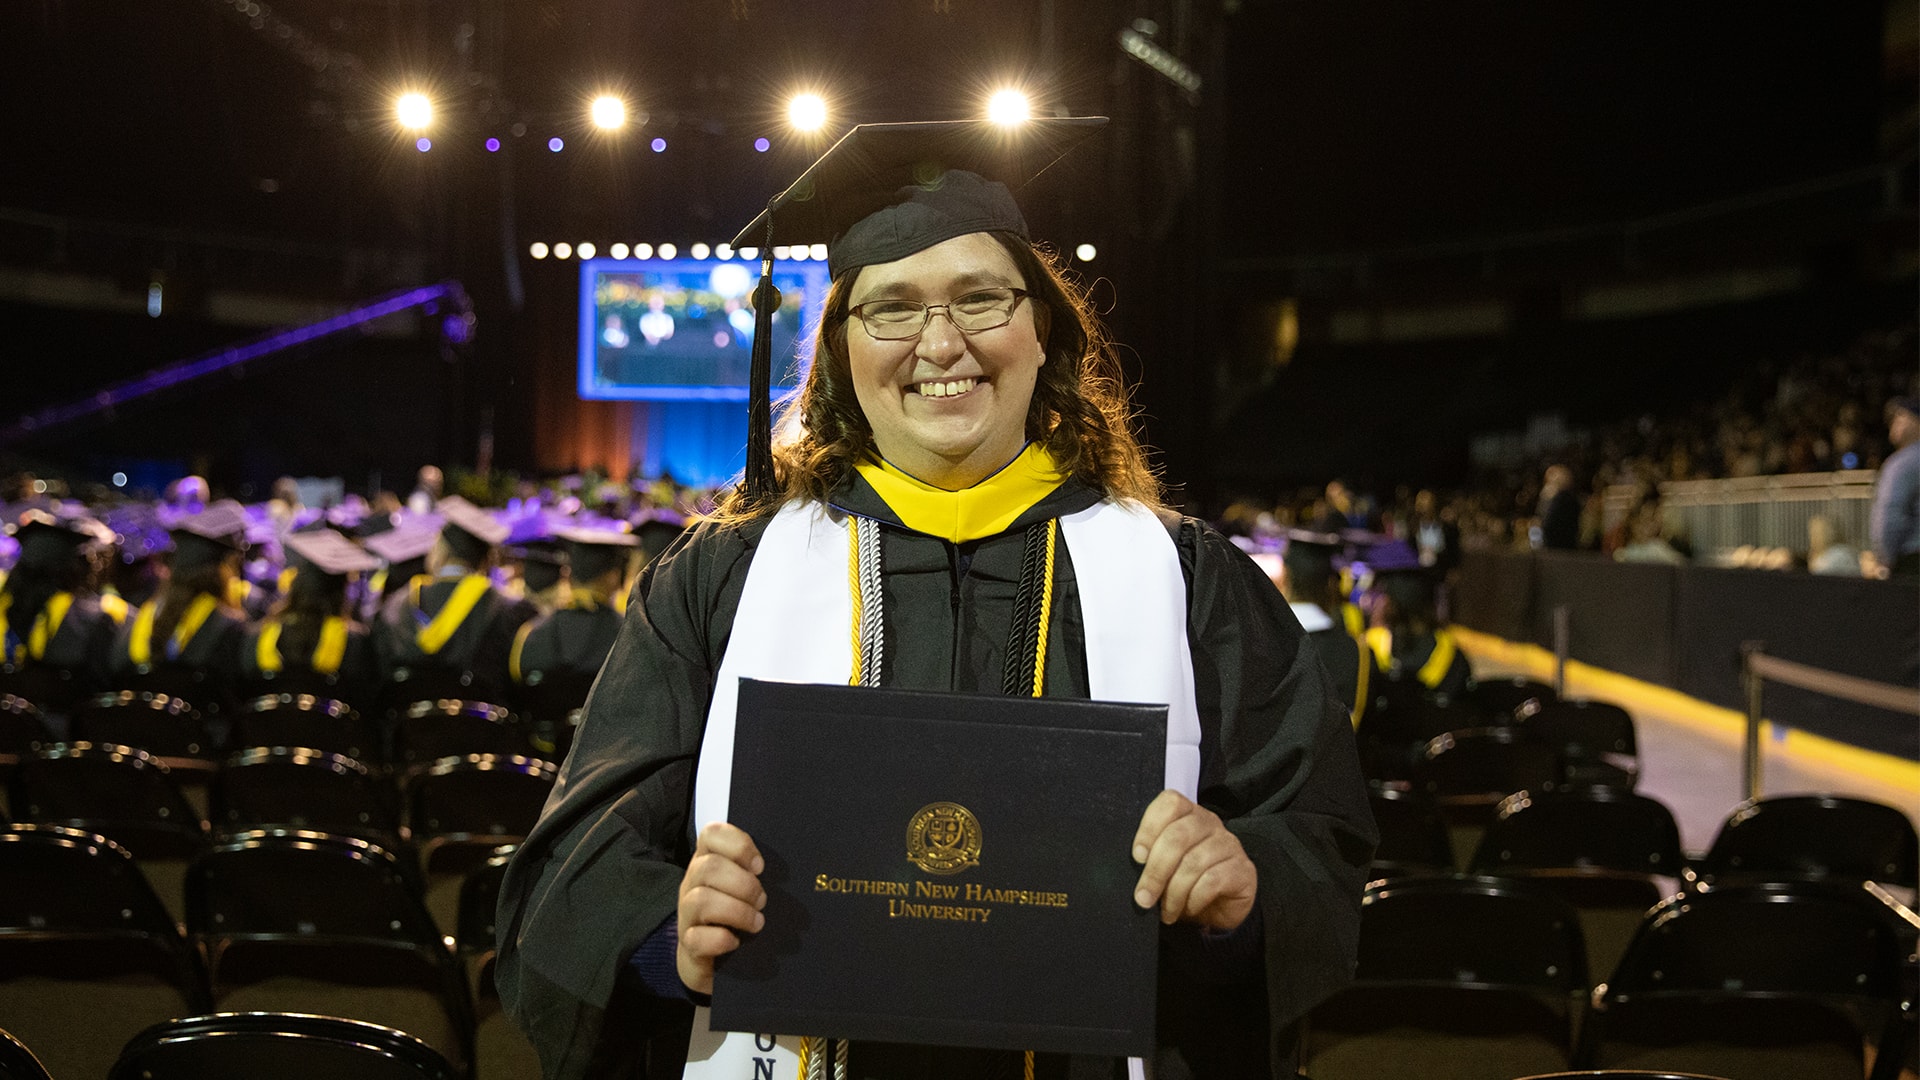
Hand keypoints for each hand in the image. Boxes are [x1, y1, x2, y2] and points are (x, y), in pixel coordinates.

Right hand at [676, 822, 765, 994]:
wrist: (717, 962)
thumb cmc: (738, 915)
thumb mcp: (746, 887)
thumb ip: (756, 872)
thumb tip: (791, 869)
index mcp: (708, 861)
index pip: (711, 834)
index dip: (739, 846)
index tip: (760, 867)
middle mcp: (692, 883)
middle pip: (709, 868)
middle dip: (744, 884)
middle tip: (763, 901)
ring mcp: (687, 914)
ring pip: (701, 900)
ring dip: (737, 911)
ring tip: (757, 922)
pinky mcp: (688, 945)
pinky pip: (697, 938)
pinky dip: (721, 940)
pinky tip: (736, 942)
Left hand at [1130, 790, 1256, 930]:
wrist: (1217, 911)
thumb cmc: (1184, 884)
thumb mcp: (1163, 867)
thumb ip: (1148, 858)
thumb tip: (1126, 869)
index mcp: (1187, 814)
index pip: (1169, 804)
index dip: (1149, 828)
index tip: (1137, 857)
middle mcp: (1210, 823)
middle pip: (1177, 837)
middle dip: (1155, 871)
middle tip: (1144, 897)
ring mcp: (1229, 844)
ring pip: (1194, 862)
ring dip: (1173, 893)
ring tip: (1165, 911)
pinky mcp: (1243, 869)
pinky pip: (1213, 881)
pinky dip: (1194, 898)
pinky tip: (1189, 907)